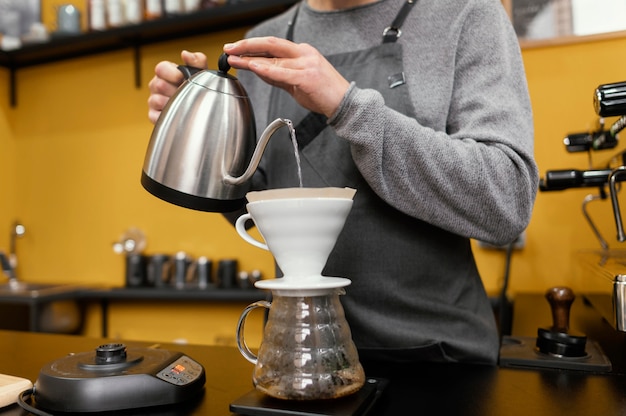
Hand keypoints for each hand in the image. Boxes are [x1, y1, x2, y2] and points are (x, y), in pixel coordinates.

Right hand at [147, 50, 207, 123]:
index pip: (161, 68)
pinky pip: (156, 116)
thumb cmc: (199, 89)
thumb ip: (197, 60)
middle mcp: (157, 85)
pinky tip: (177, 114)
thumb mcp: (202, 72)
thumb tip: (186, 54)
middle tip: (185, 94)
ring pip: (157, 100)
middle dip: (175, 90)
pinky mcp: (153, 115)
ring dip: (172, 103)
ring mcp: (154, 100)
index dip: (173, 74)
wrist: (202, 109)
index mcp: (166, 72)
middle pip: (159, 85)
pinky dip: (167, 115)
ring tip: (182, 104)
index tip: (183, 78)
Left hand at [224, 37, 349, 117]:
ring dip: (251, 59)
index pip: (273, 46)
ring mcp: (307, 64)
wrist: (344, 104)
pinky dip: (266, 69)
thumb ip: (278, 75)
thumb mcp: (297, 82)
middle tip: (229, 48)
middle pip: (271, 44)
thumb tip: (258, 69)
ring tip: (235, 60)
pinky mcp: (308, 77)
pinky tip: (254, 67)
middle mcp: (304, 53)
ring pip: (274, 58)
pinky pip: (283, 72)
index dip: (252, 46)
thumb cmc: (323, 94)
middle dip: (247, 45)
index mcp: (302, 52)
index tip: (236, 49)